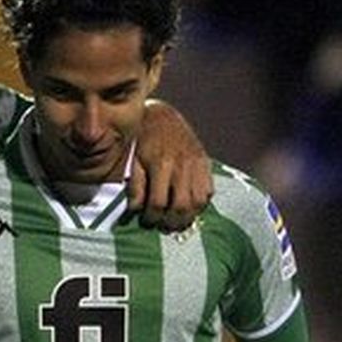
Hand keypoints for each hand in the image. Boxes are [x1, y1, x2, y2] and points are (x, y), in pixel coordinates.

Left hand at [129, 99, 212, 229]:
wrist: (162, 116)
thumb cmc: (142, 140)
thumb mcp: (133, 160)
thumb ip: (135, 186)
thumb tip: (135, 210)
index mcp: (161, 164)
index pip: (158, 202)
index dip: (152, 217)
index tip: (147, 221)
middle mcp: (182, 165)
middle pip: (181, 205)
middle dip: (171, 221)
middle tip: (163, 225)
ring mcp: (197, 164)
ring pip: (198, 201)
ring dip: (188, 216)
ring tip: (177, 221)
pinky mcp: (205, 163)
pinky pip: (208, 190)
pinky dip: (200, 204)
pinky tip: (189, 206)